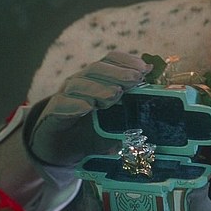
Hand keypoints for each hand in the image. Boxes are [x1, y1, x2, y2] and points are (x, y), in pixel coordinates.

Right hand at [26, 51, 149, 166]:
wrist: (60, 149)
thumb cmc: (91, 131)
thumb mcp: (116, 122)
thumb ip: (133, 112)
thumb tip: (158, 103)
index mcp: (96, 79)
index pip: (110, 60)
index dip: (127, 61)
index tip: (145, 68)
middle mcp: (79, 83)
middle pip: (96, 69)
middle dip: (117, 73)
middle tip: (135, 80)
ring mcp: (64, 97)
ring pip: (78, 84)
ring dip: (97, 87)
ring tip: (114, 95)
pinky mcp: (51, 115)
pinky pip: (60, 105)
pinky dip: (73, 105)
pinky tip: (86, 108)